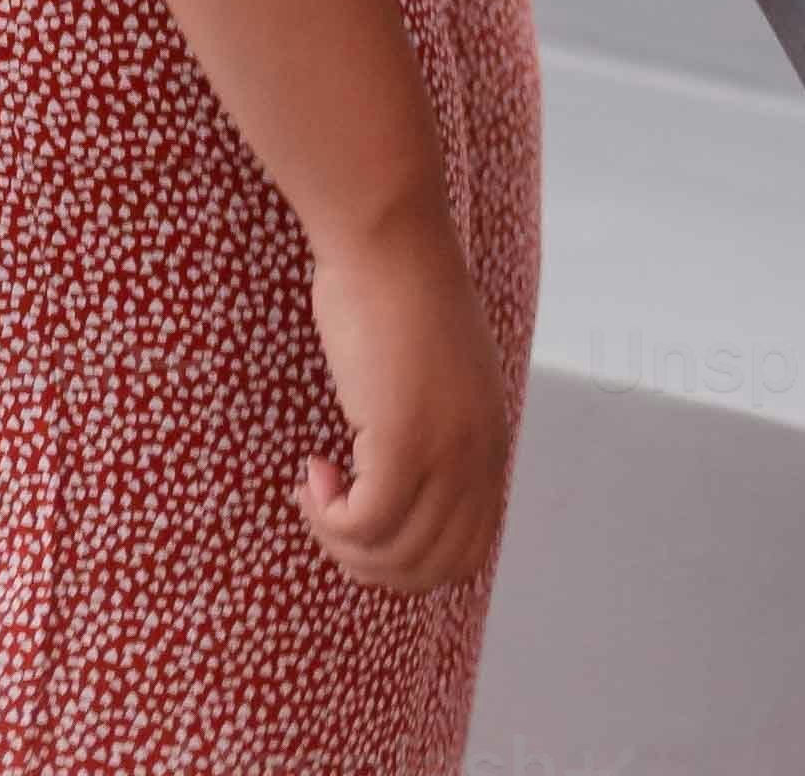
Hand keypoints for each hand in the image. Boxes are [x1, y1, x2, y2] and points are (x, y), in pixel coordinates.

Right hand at [299, 201, 512, 589]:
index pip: (466, 552)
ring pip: (394, 555)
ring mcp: (447, 449)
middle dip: (370, 562)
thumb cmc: (395, 295)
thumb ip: (434, 436)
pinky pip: (366, 524)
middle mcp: (480, 453)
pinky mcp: (405, 440)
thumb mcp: (433, 380)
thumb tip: (395, 499)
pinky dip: (329, 517)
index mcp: (491, 441)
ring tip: (319, 486)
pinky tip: (313, 471)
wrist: (389, 236)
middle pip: (431, 568)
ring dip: (342, 540)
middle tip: (331, 514)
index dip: (406, 559)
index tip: (362, 517)